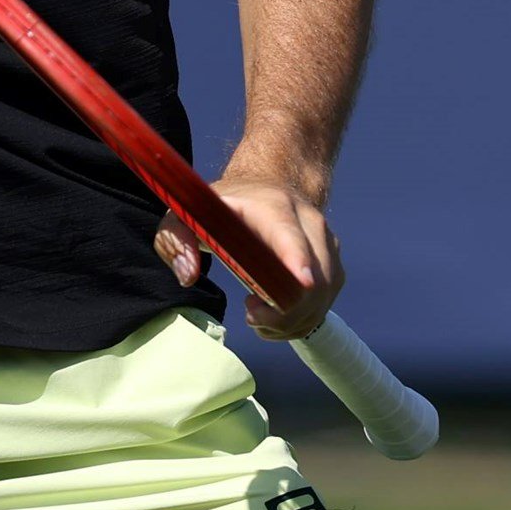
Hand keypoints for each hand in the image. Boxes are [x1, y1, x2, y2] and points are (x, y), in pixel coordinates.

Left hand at [153, 170, 343, 341]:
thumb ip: (176, 240)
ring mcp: (327, 245)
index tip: (300, 283)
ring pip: (320, 299)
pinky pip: (323, 305)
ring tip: (257, 312)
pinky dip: (298, 321)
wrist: (267, 188)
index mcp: (273, 207)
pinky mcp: (333, 266)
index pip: (290, 236)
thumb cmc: (225, 207)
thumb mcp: (187, 213)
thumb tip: (189, 276)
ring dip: (288, 321)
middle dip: (282, 312)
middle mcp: (309, 223)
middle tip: (250, 312)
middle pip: (312, 280)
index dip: (297, 260)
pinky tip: (274, 315)